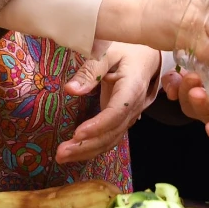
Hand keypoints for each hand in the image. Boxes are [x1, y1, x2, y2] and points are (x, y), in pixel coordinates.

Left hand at [55, 42, 160, 163]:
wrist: (147, 57)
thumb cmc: (127, 50)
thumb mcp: (109, 52)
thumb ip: (91, 70)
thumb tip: (70, 90)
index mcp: (131, 88)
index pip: (116, 113)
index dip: (98, 126)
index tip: (77, 134)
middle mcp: (133, 108)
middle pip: (112, 133)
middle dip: (87, 146)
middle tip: (61, 153)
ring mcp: (129, 116)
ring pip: (111, 140)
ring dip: (87, 151)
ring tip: (63, 157)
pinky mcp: (122, 120)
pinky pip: (110, 138)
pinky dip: (93, 148)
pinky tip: (76, 153)